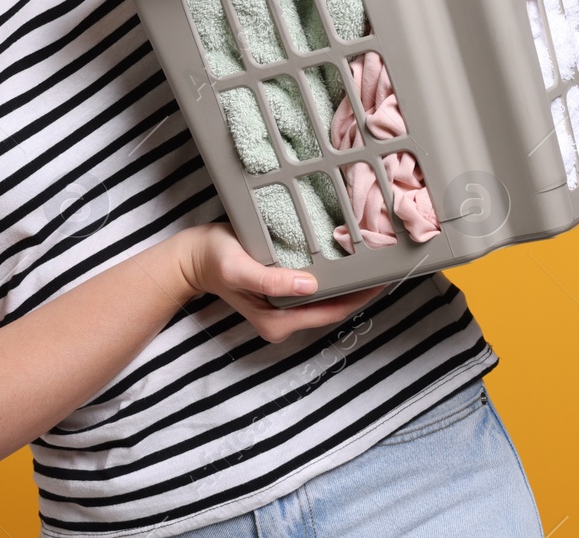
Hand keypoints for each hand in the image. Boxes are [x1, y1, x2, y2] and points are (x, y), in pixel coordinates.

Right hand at [175, 223, 386, 342]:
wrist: (193, 257)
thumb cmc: (213, 260)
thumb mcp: (238, 269)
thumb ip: (270, 281)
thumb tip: (309, 285)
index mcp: (277, 322)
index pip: (330, 312)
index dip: (359, 297)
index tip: (383, 279)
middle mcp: (284, 321)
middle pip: (332, 308)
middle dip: (359, 290)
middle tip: (385, 264)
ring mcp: (283, 309)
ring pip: (326, 299)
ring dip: (348, 282)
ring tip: (372, 259)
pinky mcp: (282, 294)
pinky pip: (315, 288)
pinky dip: (333, 276)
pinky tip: (346, 259)